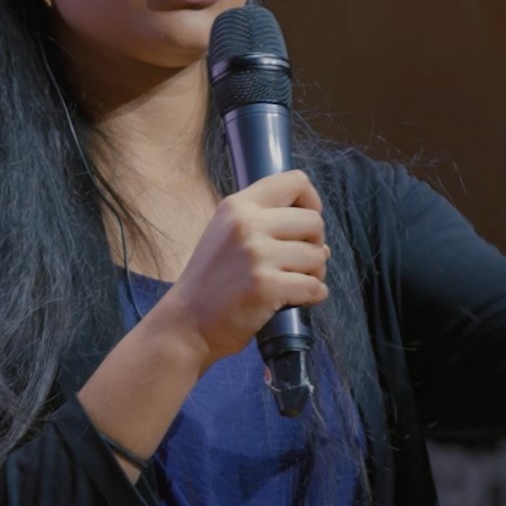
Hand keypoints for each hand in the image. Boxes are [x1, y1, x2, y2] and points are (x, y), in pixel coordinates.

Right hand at [148, 169, 330, 372]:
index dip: (311, 203)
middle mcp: (247, 224)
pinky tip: (297, 300)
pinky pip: (314, 286)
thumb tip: (320, 238)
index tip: (302, 227)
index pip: (295, 182)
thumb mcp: (226, 235)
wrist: (186, 324)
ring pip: (318, 256)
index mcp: (238, 206)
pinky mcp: (266, 285)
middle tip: (299, 264)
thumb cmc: (210, 283)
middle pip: (314, 222)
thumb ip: (266, 224)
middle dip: (315, 245)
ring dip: (315, 273)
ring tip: (294, 283)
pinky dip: (313, 295)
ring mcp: (256, 255)